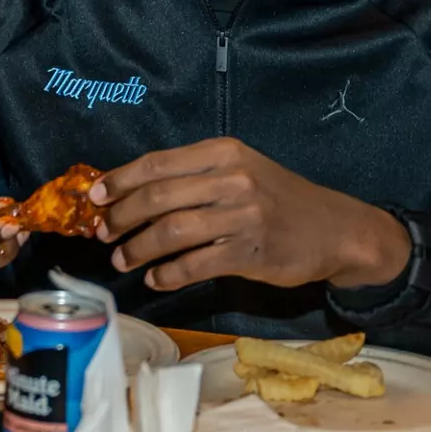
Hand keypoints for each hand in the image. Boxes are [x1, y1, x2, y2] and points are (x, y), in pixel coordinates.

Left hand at [89, 138, 410, 291]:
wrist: (336, 229)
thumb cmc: (278, 198)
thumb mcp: (240, 170)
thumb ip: (193, 177)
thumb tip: (131, 193)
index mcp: (223, 152)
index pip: (157, 164)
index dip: (119, 181)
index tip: (94, 197)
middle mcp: (232, 178)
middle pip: (158, 197)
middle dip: (121, 217)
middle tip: (102, 234)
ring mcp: (243, 216)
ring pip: (171, 232)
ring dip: (138, 248)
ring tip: (122, 260)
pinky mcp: (251, 252)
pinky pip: (195, 264)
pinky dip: (168, 274)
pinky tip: (155, 278)